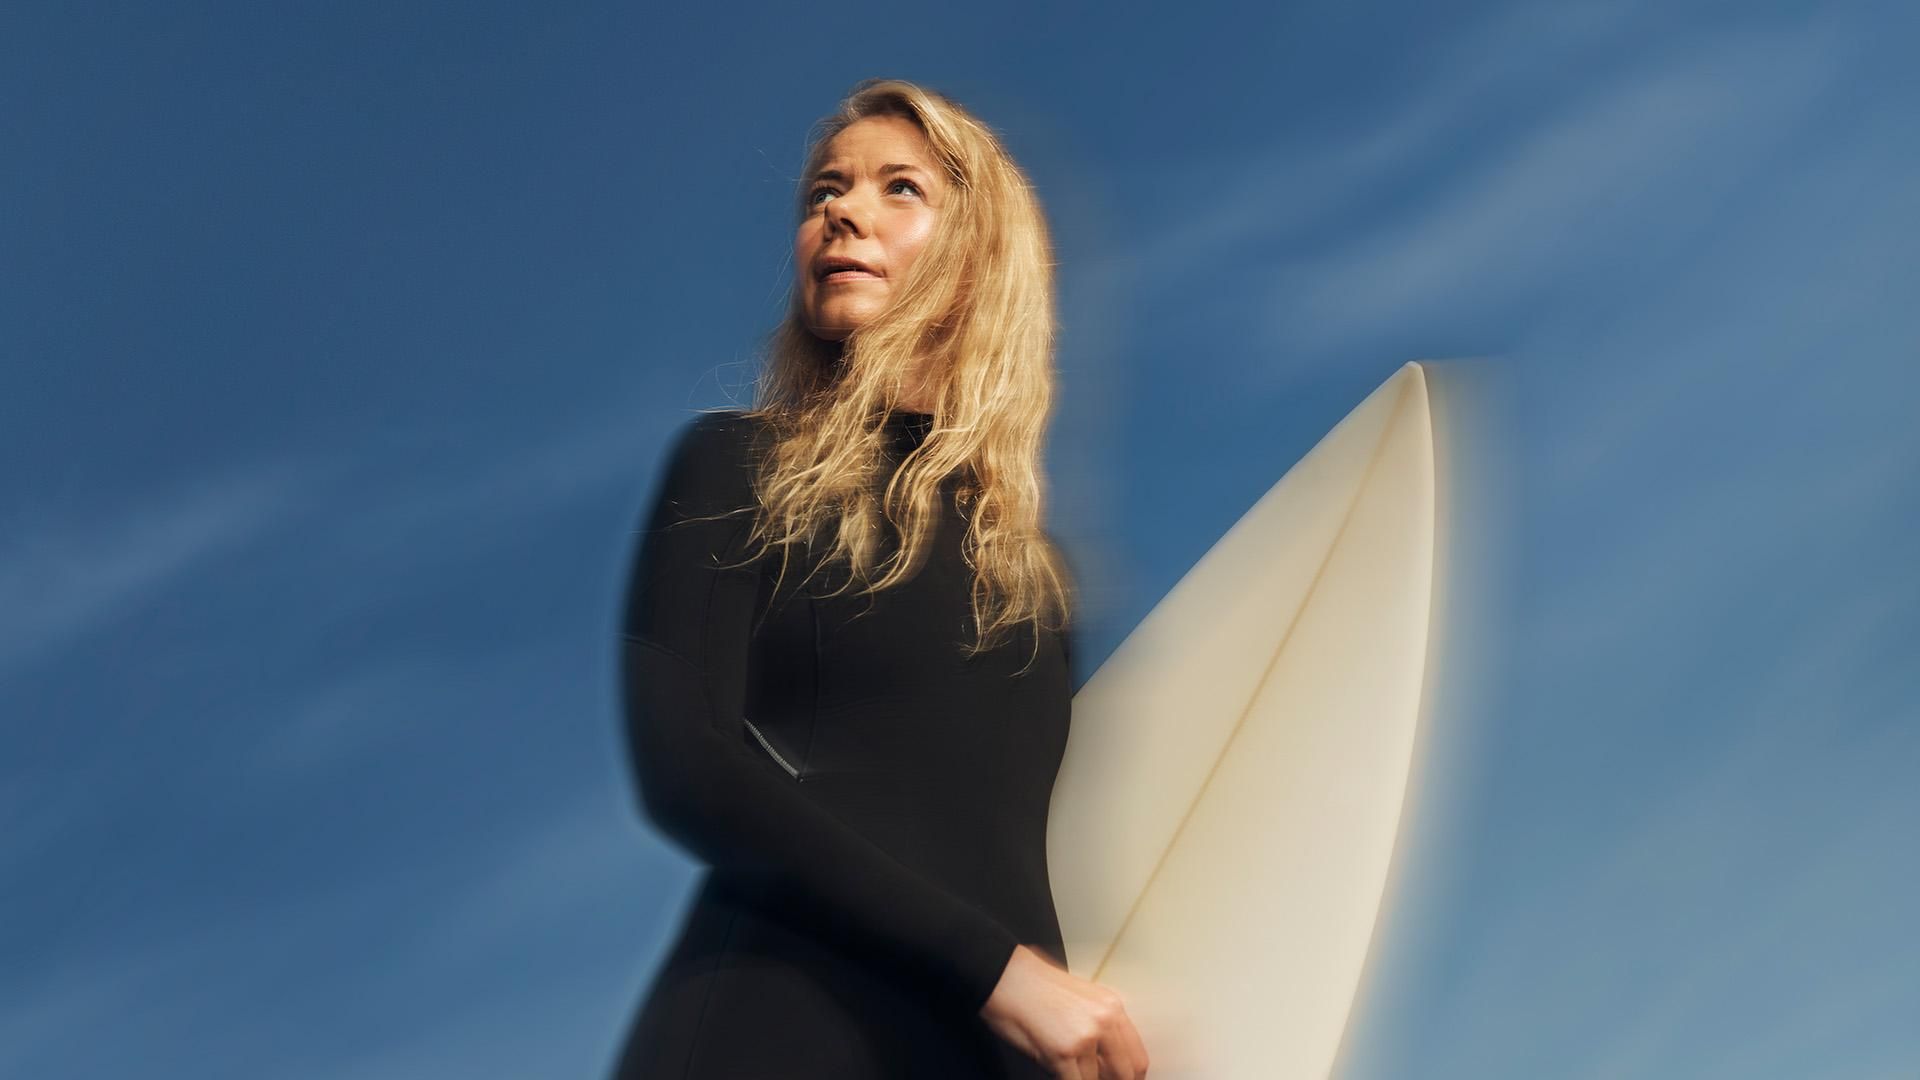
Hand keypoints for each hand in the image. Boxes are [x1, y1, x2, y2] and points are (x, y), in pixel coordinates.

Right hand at [979, 944, 1149, 1078]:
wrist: (1003, 975)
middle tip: (1093, 1079)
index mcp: (1111, 1007)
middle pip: (1125, 1074)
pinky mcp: (1062, 1053)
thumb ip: (1098, 1030)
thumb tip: (1104, 1063)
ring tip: (1063, 1066)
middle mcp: (1104, 1021)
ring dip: (1080, 1078)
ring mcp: (1085, 1038)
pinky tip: (1053, 1069)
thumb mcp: (1079, 1000)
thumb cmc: (1031, 985)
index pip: (1137, 1057)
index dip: (1131, 1077)